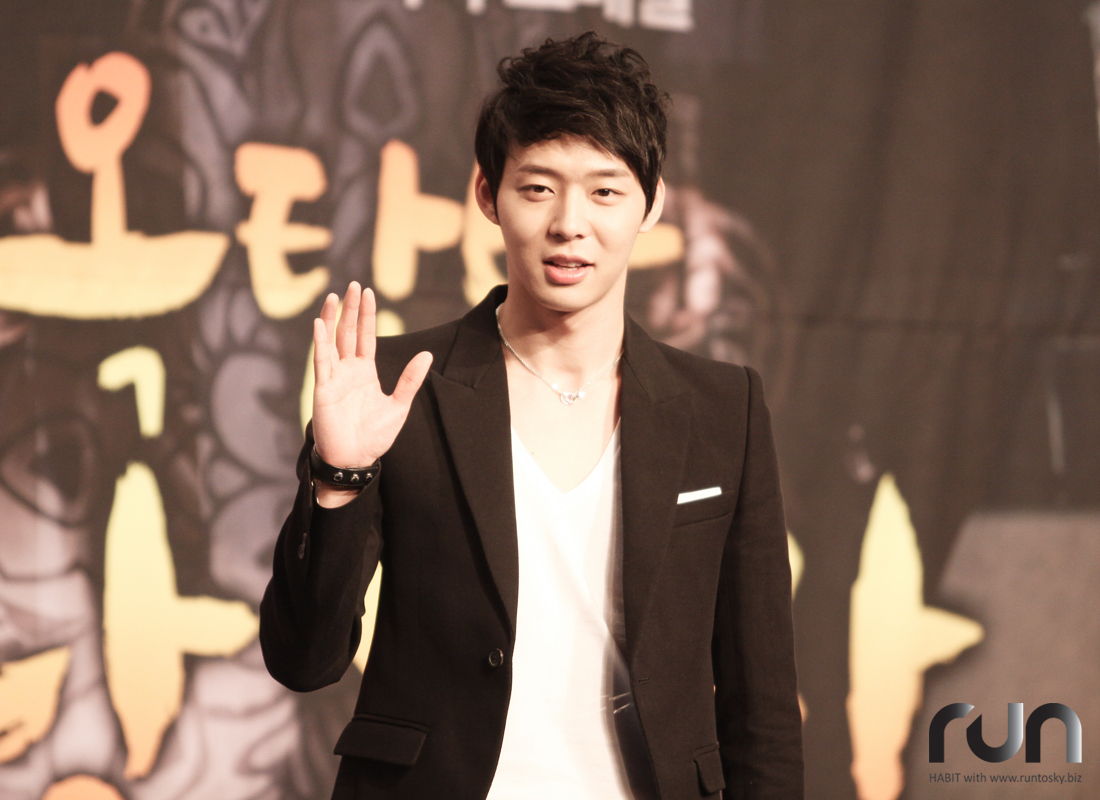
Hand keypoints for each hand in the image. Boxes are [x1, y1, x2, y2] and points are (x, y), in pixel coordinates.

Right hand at [311, 281, 432, 472]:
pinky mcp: (324, 388)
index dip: (367, 315)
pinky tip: (320, 323)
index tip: (368, 293)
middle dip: (351, 309)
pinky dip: (320, 342)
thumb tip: (426, 354)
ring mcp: (334, 377)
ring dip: (333, 319)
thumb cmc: (374, 436)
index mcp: (366, 372)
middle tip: (354, 285)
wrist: (355, 459)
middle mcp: (348, 370)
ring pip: (332, 341)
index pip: (366, 337)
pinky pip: (321, 361)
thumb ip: (411, 379)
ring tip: (335, 296)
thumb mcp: (399, 405)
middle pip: (349, 333)